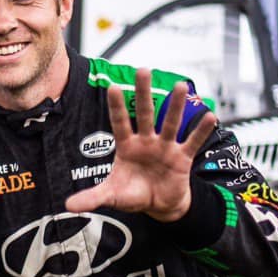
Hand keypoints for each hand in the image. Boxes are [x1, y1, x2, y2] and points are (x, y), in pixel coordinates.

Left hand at [65, 68, 217, 221]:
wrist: (159, 205)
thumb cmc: (133, 195)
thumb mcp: (112, 196)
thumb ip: (92, 197)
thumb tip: (67, 205)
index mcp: (127, 147)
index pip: (120, 123)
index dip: (117, 108)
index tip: (113, 87)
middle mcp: (146, 142)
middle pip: (145, 114)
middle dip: (144, 94)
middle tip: (143, 70)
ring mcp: (165, 148)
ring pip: (171, 123)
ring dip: (176, 106)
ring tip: (181, 86)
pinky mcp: (182, 158)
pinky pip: (192, 142)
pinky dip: (200, 131)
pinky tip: (210, 116)